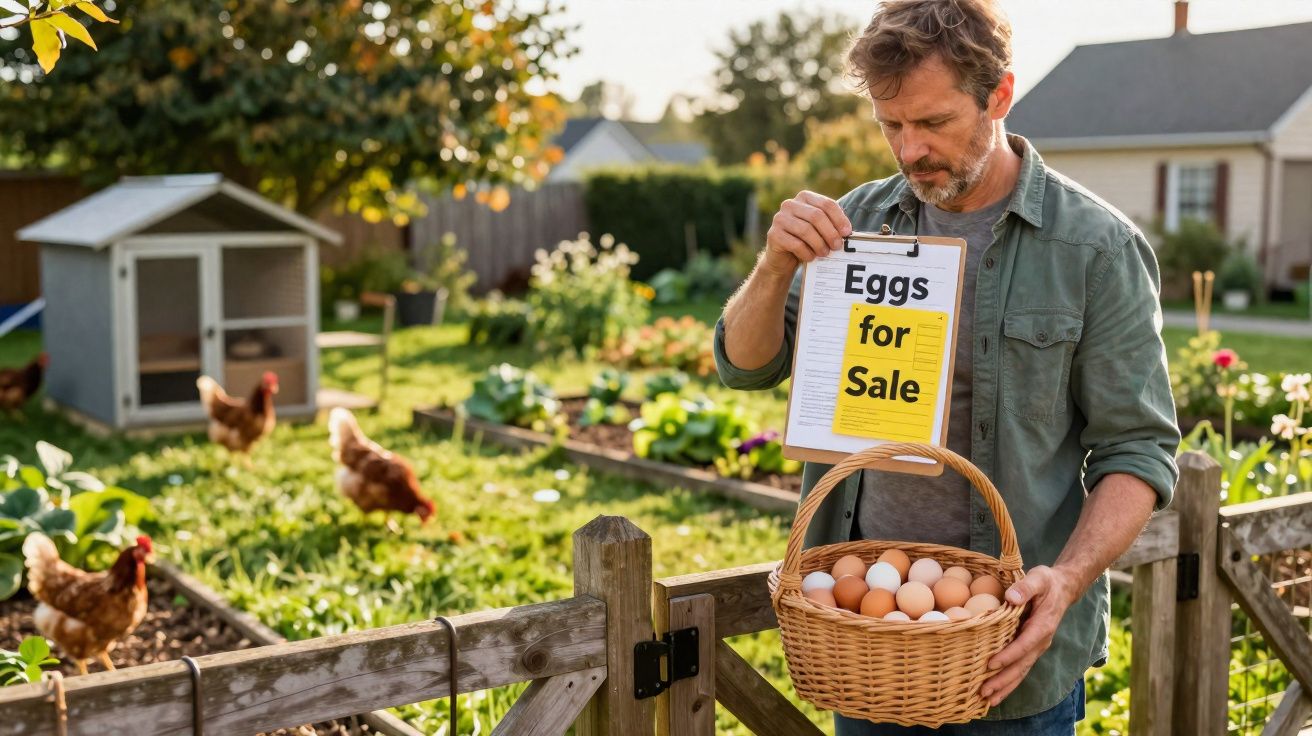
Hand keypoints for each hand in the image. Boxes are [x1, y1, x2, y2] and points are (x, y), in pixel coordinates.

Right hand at [761, 190, 851, 276]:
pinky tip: (810, 258)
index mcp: (804, 198)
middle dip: (830, 233)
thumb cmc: (805, 242)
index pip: (826, 204)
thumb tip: (847, 232)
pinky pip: (795, 244)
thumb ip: (831, 225)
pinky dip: (806, 253)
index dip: (839, 218)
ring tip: (825, 253)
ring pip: (806, 230)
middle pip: (816, 216)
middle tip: (838, 246)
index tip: (847, 233)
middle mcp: (790, 204)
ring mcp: (779, 219)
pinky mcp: (773, 235)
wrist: (783, 259)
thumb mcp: (819, 229)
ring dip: (819, 244)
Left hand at [981, 566, 1079, 706]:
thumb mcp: (1038, 578)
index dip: (1009, 655)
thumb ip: (1026, 587)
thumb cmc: (1047, 581)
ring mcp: (1037, 647)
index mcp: (1043, 625)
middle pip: (1022, 665)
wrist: (1062, 588)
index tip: (992, 664)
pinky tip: (996, 693)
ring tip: (987, 700)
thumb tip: (1011, 597)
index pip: (1024, 644)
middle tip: (984, 692)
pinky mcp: (1031, 649)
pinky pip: (1020, 668)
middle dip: (1004, 680)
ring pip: (1021, 671)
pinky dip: (1009, 682)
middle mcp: (1041, 641)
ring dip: (1005, 686)